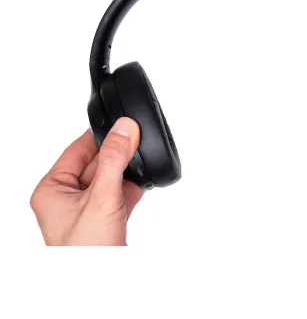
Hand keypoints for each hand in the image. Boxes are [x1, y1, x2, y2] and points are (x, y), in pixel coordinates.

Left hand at [30, 118, 143, 244]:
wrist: (100, 291)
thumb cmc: (86, 253)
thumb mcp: (101, 197)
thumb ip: (113, 160)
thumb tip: (123, 129)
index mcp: (53, 189)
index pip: (77, 149)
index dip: (100, 135)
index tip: (122, 123)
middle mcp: (67, 198)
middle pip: (97, 162)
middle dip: (118, 155)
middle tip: (137, 143)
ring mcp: (87, 209)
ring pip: (110, 178)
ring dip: (127, 172)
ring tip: (142, 165)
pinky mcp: (105, 220)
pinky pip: (120, 194)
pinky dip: (133, 188)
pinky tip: (144, 184)